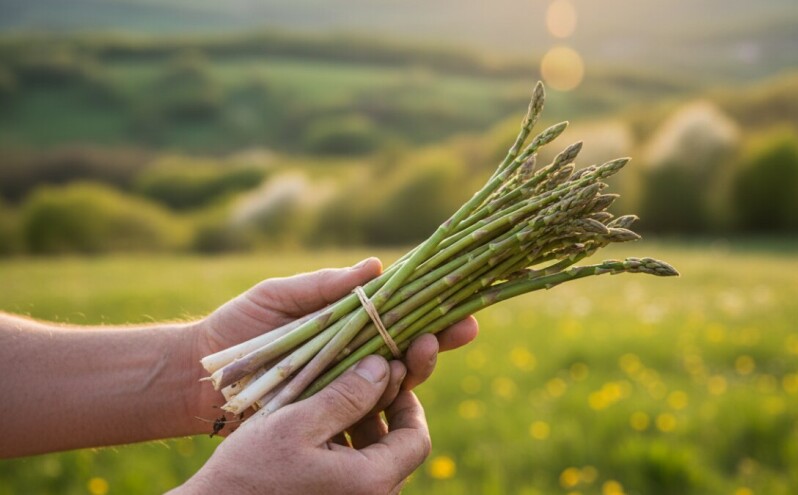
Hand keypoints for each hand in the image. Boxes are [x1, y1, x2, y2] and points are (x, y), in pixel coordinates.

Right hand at [173, 356, 430, 494]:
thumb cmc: (248, 472)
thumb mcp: (296, 423)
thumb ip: (346, 395)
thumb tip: (386, 366)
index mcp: (371, 482)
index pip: (416, 439)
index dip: (407, 403)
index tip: (386, 376)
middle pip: (397, 451)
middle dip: (382, 412)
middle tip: (357, 380)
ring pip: (375, 463)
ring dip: (361, 429)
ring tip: (332, 398)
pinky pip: (353, 478)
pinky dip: (345, 450)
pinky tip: (317, 428)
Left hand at [186, 258, 478, 433]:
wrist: (200, 373)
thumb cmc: (240, 324)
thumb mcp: (281, 295)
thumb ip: (326, 286)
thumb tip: (376, 267)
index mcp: (350, 324)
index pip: (402, 317)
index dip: (435, 313)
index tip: (464, 308)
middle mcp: (354, 357)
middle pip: (408, 351)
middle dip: (438, 341)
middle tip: (458, 330)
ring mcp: (342, 389)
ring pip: (394, 382)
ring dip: (416, 367)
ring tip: (422, 349)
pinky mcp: (328, 416)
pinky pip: (364, 412)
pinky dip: (384, 401)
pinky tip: (396, 387)